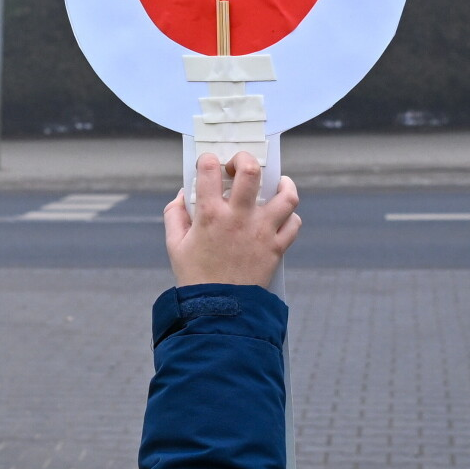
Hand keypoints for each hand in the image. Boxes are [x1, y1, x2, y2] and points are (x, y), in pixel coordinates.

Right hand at [165, 152, 300, 287]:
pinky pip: (294, 224)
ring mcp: (262, 231)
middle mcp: (239, 218)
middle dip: (245, 159)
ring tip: (277, 184)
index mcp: (210, 215)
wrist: (220, 309)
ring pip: (286, 195)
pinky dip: (290, 217)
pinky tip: (280, 216)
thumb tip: (183, 194)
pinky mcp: (277, 247)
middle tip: (240, 166)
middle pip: (251, 171)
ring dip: (283, 184)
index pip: (208, 170)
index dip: (208, 160)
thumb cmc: (195, 277)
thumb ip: (175, 215)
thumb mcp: (175, 245)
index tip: (209, 164)